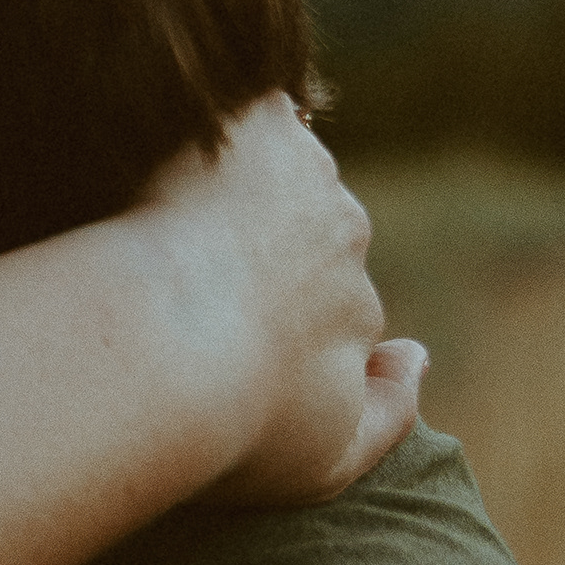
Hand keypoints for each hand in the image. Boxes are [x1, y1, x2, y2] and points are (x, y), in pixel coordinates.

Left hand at [139, 95, 426, 506]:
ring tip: (145, 219)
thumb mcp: (324, 459)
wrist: (158, 352)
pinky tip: (161, 151)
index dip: (263, 318)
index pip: (326, 305)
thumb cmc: (230, 424)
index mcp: (359, 312)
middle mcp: (346, 236)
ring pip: (270, 167)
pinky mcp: (255, 119)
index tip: (204, 334)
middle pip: (302, 230)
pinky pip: (247, 105)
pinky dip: (217, 122)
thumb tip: (418, 354)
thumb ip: (387, 416)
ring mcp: (302, 173)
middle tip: (166, 278)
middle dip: (251, 247)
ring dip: (228, 183)